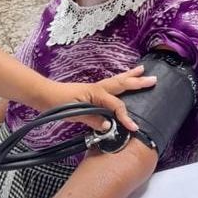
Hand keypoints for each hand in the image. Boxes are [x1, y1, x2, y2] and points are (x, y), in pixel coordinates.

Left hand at [38, 66, 156, 132]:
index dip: (125, 116)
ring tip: (142, 70)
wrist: (43, 95)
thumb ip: (92, 119)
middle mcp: (98, 88)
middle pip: (121, 84)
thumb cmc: (57, 103)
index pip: (116, 105)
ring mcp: (95, 88)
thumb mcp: (74, 113)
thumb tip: (109, 126)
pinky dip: (120, 81)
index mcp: (95, 93)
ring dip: (130, 76)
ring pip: (117, 81)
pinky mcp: (91, 92)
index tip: (134, 128)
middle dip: (138, 82)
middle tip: (154, 79)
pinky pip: (111, 85)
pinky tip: (124, 82)